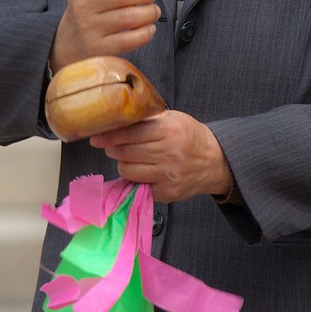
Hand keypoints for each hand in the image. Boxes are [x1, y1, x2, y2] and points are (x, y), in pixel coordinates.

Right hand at [49, 0, 160, 72]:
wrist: (70, 41)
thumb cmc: (92, 7)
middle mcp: (82, 6)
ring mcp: (89, 29)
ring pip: (129, 17)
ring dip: (149, 12)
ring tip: (152, 11)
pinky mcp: (99, 49)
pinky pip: (130, 40)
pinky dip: (146, 32)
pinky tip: (148, 28)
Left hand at [89, 110, 231, 202]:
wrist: (214, 161)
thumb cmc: (189, 136)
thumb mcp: (172, 119)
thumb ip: (147, 120)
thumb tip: (115, 122)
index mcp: (169, 130)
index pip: (130, 133)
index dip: (109, 136)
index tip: (96, 136)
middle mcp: (169, 153)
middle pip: (125, 153)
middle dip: (113, 149)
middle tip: (112, 146)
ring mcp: (168, 175)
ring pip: (127, 170)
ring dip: (123, 164)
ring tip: (131, 158)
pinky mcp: (167, 192)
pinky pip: (138, 185)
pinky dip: (135, 178)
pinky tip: (143, 171)